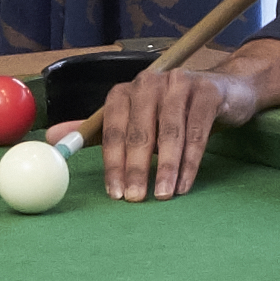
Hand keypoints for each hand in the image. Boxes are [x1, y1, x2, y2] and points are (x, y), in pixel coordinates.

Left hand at [98, 36, 279, 198]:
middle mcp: (151, 82)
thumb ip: (100, 132)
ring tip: (162, 195)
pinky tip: (185, 183)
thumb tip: (53, 139)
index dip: (113, 162)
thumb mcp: (138, 121)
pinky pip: (197, 132)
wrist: (227, 90)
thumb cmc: (176, 113)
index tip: (115, 192)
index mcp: (128, 90)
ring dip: (165, 167)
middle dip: (137, 168)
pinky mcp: (208, 92)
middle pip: (140, 130)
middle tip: (136, 198)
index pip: (113, 127)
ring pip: (170, 132)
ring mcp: (181, 84)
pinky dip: (190, 161)